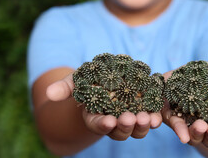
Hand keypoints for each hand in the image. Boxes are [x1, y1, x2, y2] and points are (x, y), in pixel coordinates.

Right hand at [46, 73, 162, 140]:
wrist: (108, 77)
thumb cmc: (90, 79)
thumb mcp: (77, 80)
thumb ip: (66, 87)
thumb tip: (49, 93)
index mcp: (95, 117)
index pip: (98, 124)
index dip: (103, 124)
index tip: (108, 121)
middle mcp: (113, 122)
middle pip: (119, 130)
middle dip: (125, 126)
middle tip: (130, 119)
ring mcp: (129, 118)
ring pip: (136, 129)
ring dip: (142, 126)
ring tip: (148, 119)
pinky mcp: (143, 111)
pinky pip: (149, 119)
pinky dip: (154, 119)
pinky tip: (158, 117)